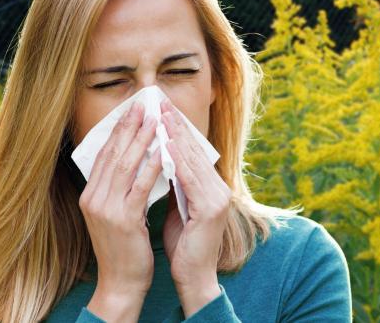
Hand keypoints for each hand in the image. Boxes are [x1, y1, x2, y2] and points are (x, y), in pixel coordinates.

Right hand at [79, 101, 163, 317]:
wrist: (121, 281)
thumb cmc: (124, 247)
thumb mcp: (116, 213)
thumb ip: (120, 189)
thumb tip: (135, 160)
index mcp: (90, 195)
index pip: (103, 155)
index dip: (118, 131)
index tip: (131, 110)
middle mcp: (93, 199)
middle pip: (112, 154)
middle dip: (129, 127)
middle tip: (144, 105)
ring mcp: (106, 209)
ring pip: (124, 166)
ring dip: (141, 140)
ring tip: (155, 120)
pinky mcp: (123, 220)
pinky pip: (139, 187)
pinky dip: (151, 166)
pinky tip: (163, 152)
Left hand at [159, 98, 231, 315]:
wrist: (194, 276)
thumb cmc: (184, 244)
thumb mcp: (179, 208)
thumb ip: (176, 185)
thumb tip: (161, 161)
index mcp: (212, 188)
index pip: (194, 153)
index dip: (177, 130)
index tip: (161, 110)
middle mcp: (219, 188)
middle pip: (196, 150)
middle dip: (176, 126)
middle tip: (160, 103)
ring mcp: (218, 197)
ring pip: (194, 160)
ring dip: (176, 136)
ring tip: (161, 116)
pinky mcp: (211, 208)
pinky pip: (191, 178)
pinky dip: (178, 160)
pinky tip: (166, 145)